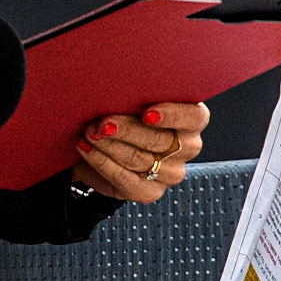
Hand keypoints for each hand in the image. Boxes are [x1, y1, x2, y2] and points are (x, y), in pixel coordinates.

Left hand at [73, 102, 208, 203]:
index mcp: (191, 120)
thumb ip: (134, 94)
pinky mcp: (150, 192)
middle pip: (160, 140)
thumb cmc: (123, 111)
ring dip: (109, 146)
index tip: (147, 114)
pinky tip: (86, 149)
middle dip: (126, 130)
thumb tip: (116, 88)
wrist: (104, 143)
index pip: (194, 117)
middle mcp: (186, 148)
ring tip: (89, 133)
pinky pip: (126, 180)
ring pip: (140, 159)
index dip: (172, 115)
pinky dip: (102, 163)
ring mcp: (171, 173)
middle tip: (101, 123)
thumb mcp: (131, 98)